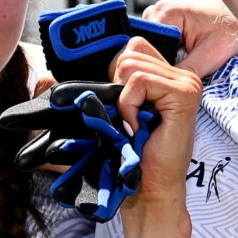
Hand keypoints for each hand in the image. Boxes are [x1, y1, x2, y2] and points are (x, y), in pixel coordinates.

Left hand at [112, 39, 203, 230]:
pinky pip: (139, 81)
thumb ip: (94, 89)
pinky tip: (136, 128)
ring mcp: (187, 83)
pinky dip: (128, 106)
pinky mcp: (184, 94)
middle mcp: (182, 75)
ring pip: (131, 65)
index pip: (131, 47)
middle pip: (130, 52)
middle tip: (127, 120)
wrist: (146, 190)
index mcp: (168, 76)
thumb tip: (50, 75)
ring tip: (132, 126)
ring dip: (122, 101)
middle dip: (116, 87)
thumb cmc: (129, 156)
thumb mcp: (108, 115)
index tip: (119, 107)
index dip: (114, 73)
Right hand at [141, 0, 237, 80]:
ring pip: (149, 48)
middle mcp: (157, 10)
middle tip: (174, 80)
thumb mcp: (210, 56)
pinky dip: (166, 56)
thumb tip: (164, 88)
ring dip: (161, 62)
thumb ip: (184, 71)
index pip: (143, 47)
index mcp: (164, 13)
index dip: (152, 67)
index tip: (166, 82)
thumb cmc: (231, 30)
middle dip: (156, 65)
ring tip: (180, 71)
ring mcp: (160, 15)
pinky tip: (179, 64)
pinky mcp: (166, 23)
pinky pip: (157, 44)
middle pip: (143, 48)